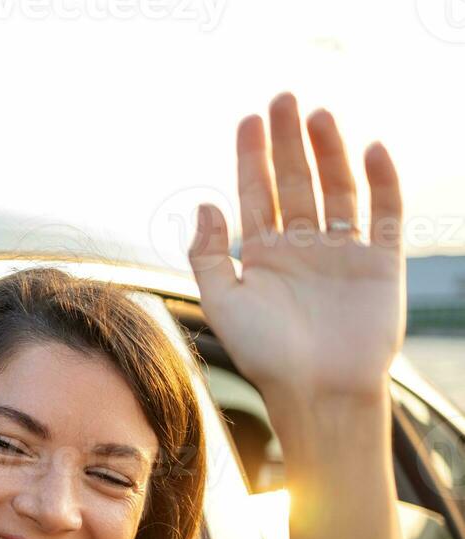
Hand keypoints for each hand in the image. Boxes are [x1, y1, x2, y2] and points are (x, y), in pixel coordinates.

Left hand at [187, 93, 404, 399]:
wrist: (318, 390)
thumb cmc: (266, 354)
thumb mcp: (223, 301)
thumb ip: (208, 253)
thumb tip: (205, 203)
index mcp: (264, 255)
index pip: (258, 192)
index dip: (253, 155)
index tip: (249, 118)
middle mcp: (303, 247)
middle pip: (297, 181)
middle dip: (289, 140)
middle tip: (284, 98)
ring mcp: (343, 252)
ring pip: (338, 189)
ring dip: (330, 152)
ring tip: (319, 116)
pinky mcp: (381, 262)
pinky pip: (385, 214)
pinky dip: (381, 182)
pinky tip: (371, 149)